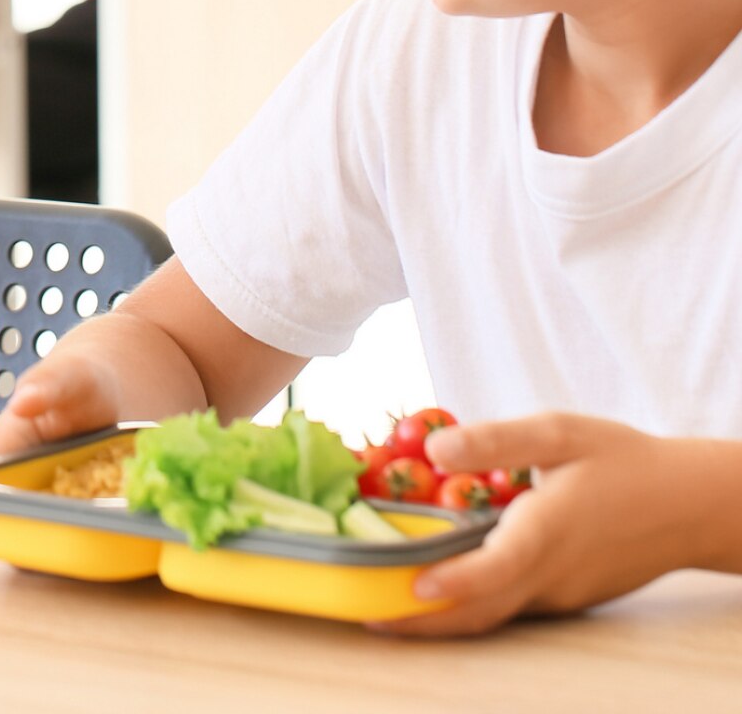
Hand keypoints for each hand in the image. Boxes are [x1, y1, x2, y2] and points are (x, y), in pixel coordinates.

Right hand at [0, 352, 120, 561]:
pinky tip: (93, 540)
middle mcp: (10, 473)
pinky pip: (55, 529)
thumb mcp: (69, 378)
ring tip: (67, 551)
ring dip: (34, 546)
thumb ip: (48, 385)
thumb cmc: (80, 379)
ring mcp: (35, 492)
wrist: (106, 390)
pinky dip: (67, 540)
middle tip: (27, 560)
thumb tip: (23, 401)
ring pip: (21, 528)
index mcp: (0, 444)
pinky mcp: (62, 504)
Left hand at [371, 412, 700, 636]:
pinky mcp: (565, 598)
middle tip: (367, 614)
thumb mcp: (558, 433)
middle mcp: (551, 575)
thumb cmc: (620, 460)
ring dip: (441, 619)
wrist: (688, 505)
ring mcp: (559, 594)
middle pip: (481, 610)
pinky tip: (442, 586)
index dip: (452, 583)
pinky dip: (472, 605)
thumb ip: (495, 441)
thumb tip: (435, 450)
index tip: (410, 588)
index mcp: (547, 531)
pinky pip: (512, 607)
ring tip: (386, 608)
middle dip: (422, 621)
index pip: (496, 570)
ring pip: (494, 615)